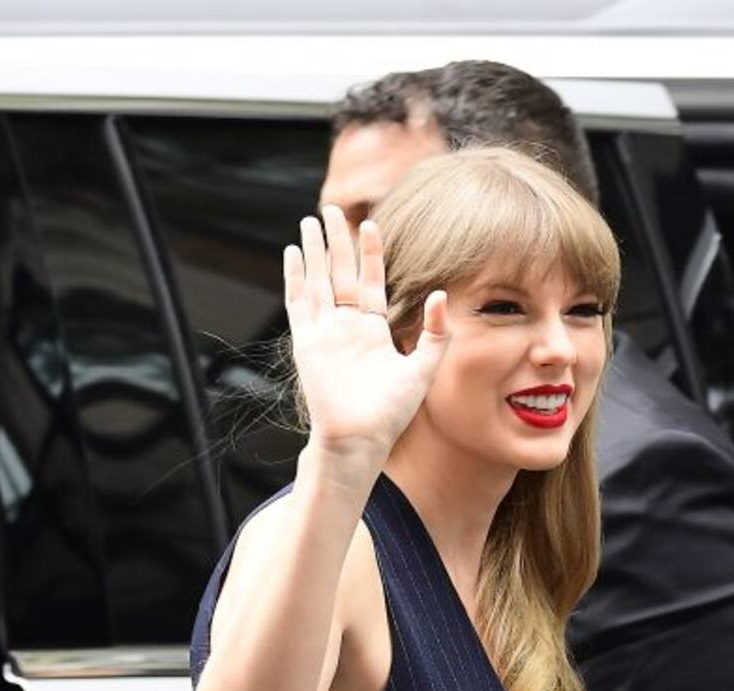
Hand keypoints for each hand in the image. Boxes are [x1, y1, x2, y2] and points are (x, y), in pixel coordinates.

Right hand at [284, 204, 448, 463]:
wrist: (360, 436)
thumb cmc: (391, 412)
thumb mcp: (422, 369)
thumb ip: (435, 334)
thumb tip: (441, 294)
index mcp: (373, 330)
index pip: (371, 281)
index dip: (370, 254)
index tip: (370, 224)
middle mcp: (347, 327)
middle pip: (339, 274)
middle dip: (336, 242)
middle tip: (331, 210)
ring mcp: (325, 332)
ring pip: (317, 281)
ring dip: (313, 252)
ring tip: (309, 221)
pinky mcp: (306, 341)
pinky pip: (298, 302)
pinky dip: (295, 277)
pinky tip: (293, 252)